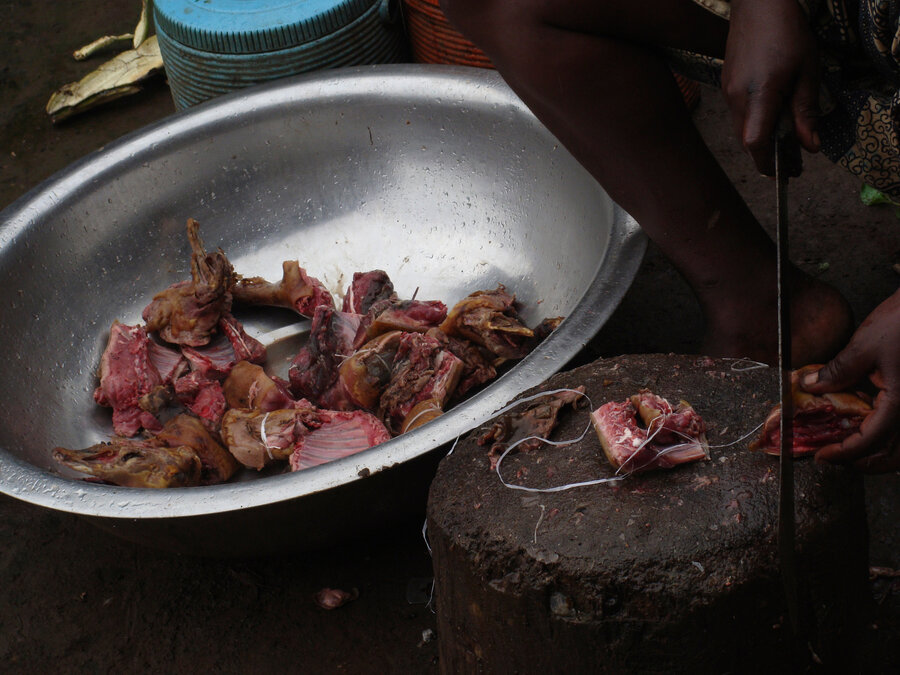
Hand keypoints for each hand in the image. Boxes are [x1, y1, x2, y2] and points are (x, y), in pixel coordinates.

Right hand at [722, 0, 820, 174]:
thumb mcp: (807, 72)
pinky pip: (738, 114)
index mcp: (760, 94)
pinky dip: (754, 123)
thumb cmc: (787, 32)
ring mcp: (728, 92)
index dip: (767, 163)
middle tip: (793, 162)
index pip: (756, 142)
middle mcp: (737, 97)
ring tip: (785, 139)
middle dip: (768, 156)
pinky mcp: (726, 86)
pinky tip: (771, 116)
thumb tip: (810, 146)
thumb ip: (805, 112)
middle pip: (748, 141)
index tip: (783, 174)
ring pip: (742, 129)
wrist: (758, 5)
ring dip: (761, 139)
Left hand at [801, 288, 899, 472]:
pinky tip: (866, 420)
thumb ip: (836, 372)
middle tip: (834, 456)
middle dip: (862, 462)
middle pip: (893, 455)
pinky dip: (887, 432)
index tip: (821, 456)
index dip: (843, 453)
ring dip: (877, 451)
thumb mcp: (864, 346)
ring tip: (848, 443)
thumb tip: (809, 386)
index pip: (870, 442)